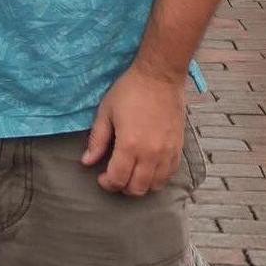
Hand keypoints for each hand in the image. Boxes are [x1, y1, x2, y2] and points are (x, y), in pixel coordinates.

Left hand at [80, 65, 186, 196]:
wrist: (160, 77)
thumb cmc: (129, 91)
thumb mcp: (106, 112)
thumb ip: (97, 140)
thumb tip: (86, 162)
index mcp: (130, 145)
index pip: (118, 179)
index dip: (107, 183)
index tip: (101, 177)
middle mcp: (151, 154)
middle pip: (137, 188)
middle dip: (122, 187)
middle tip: (115, 176)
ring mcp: (167, 153)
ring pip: (155, 186)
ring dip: (141, 185)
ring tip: (131, 174)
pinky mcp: (178, 149)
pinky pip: (170, 175)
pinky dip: (158, 179)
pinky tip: (148, 170)